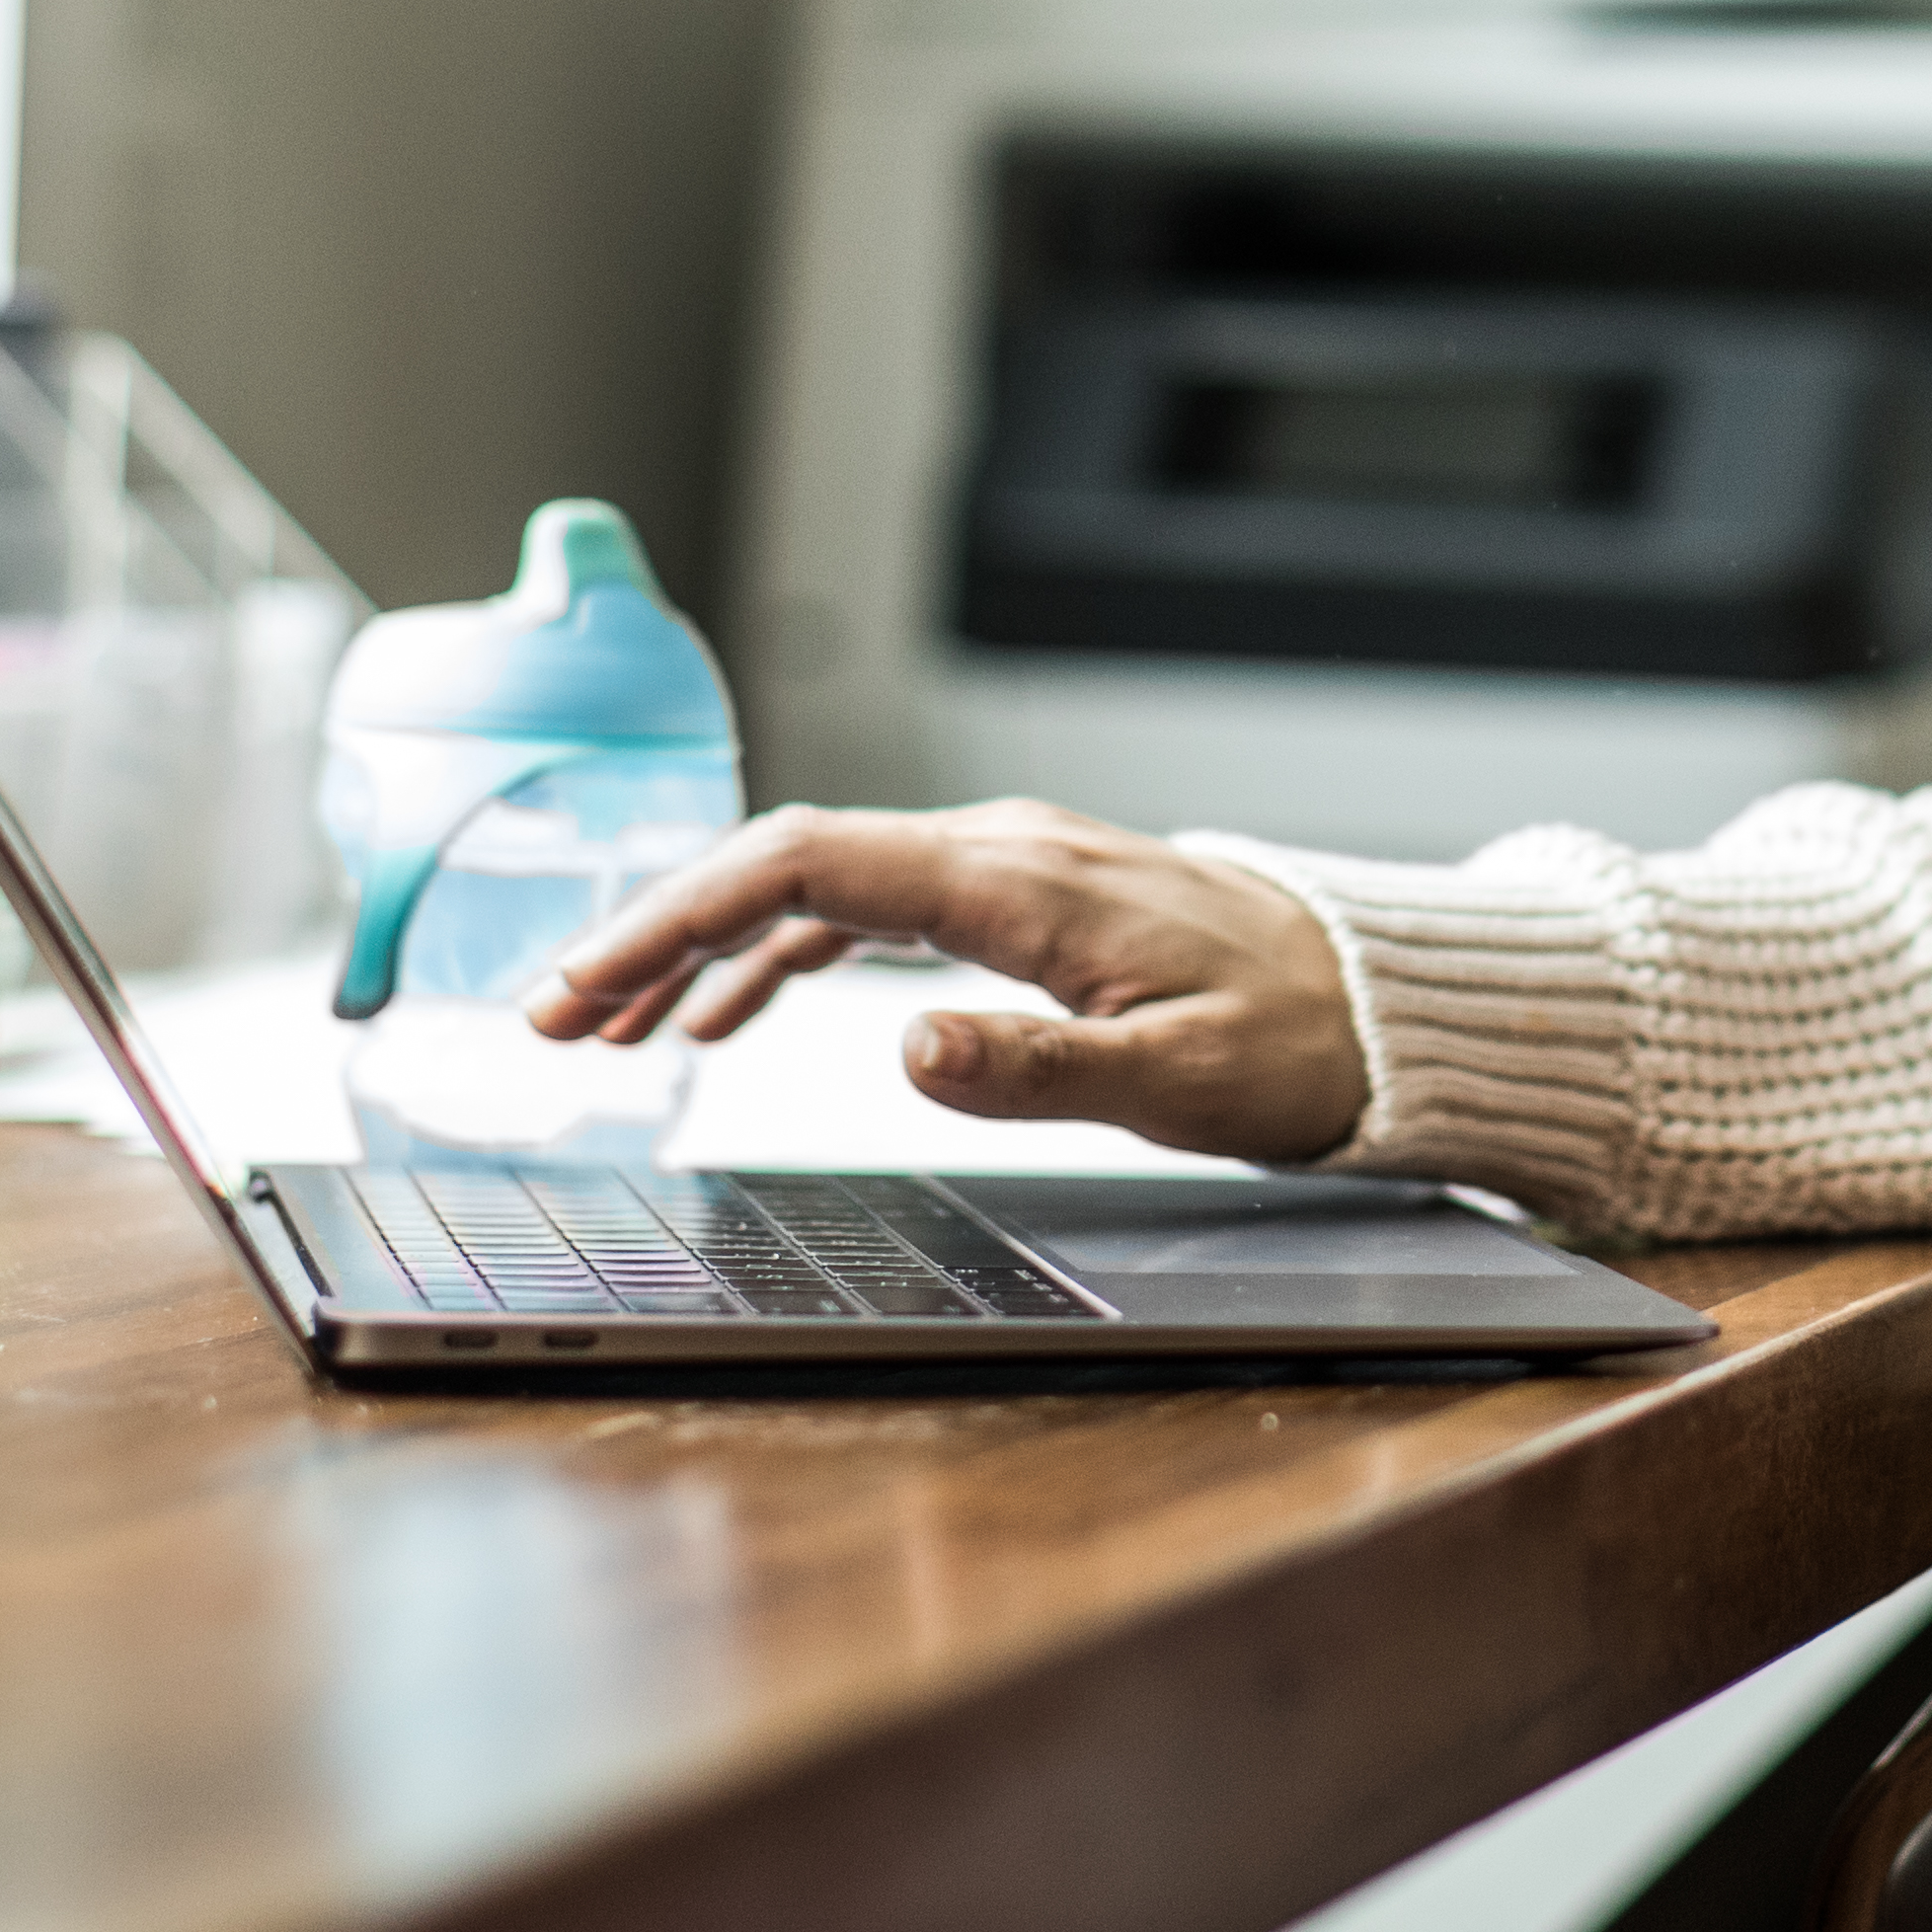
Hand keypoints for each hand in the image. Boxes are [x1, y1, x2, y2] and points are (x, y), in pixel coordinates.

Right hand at [518, 800, 1371, 1163]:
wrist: (1380, 1003)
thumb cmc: (1298, 1040)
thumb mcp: (1181, 1080)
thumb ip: (1041, 1067)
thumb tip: (909, 1045)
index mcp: (1018, 882)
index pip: (804, 862)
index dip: (677, 914)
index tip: (589, 979)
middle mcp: (998, 851)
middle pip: (782, 863)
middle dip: (653, 932)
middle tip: (551, 1014)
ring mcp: (1003, 868)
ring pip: (812, 885)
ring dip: (701, 947)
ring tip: (606, 1023)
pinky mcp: (1014, 900)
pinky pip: (865, 907)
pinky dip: (776, 952)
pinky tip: (725, 1011)